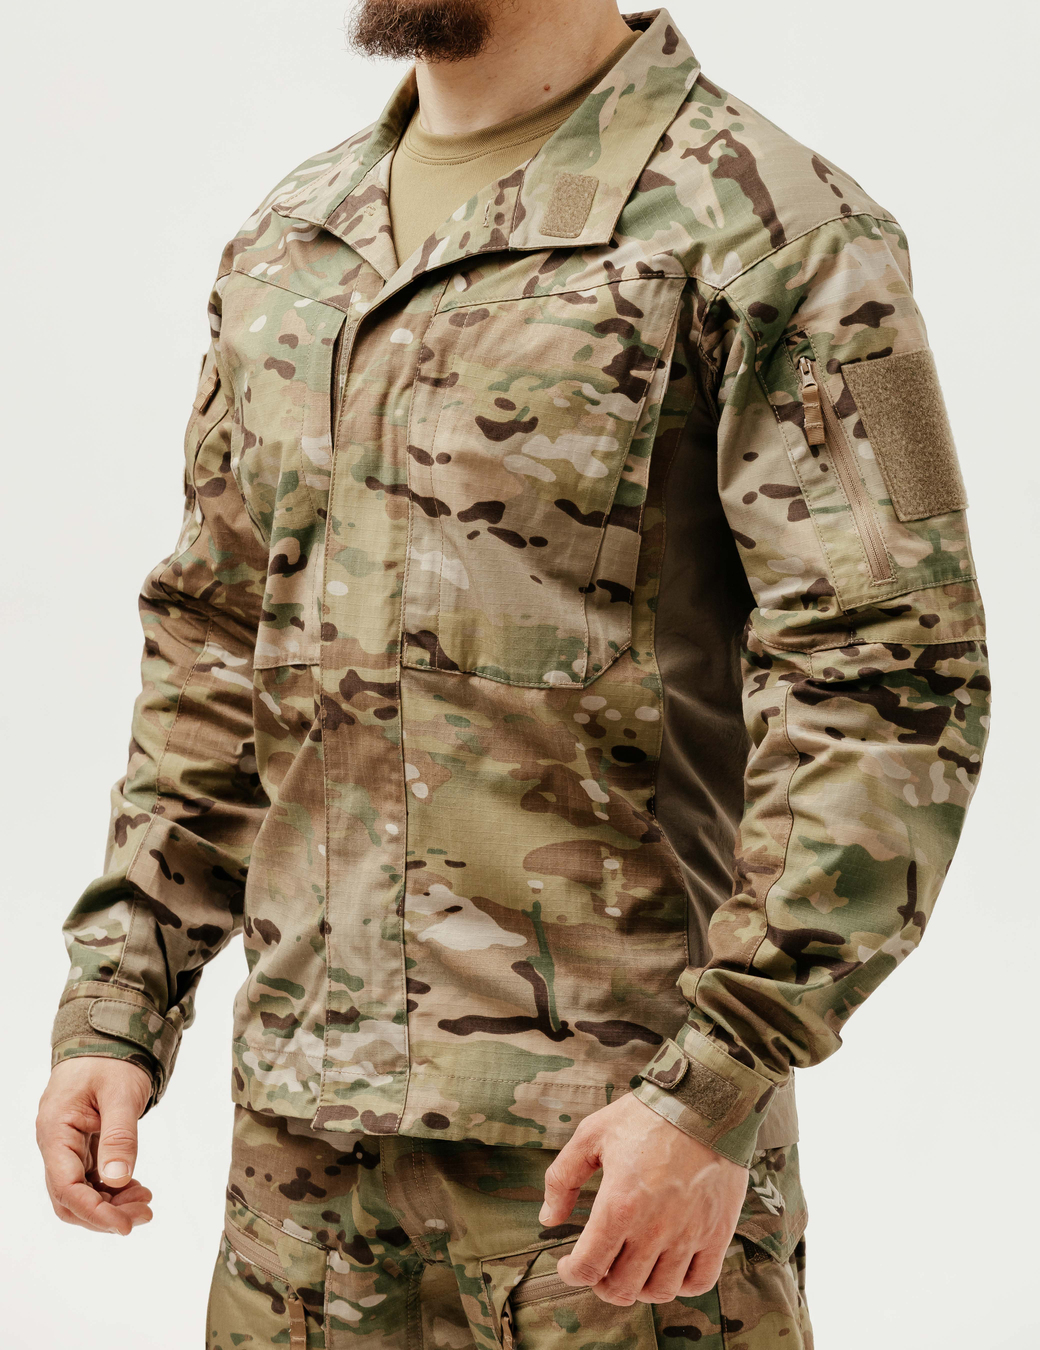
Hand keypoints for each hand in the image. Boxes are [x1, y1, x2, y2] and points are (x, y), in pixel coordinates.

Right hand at [36, 1057, 153, 1235]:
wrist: (106, 1036)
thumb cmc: (111, 1058)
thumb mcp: (121, 1093)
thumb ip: (120, 1135)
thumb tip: (117, 1178)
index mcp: (56, 1131)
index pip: (67, 1187)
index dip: (95, 1212)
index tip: (125, 1226)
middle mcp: (55, 1143)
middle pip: (70, 1197)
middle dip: (105, 1213)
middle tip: (143, 1214)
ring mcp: (67, 1145)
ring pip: (81, 1190)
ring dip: (111, 1203)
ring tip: (145, 1201)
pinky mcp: (81, 1144)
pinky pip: (91, 1177)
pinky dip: (112, 1187)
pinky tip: (136, 1187)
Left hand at [540, 1093, 746, 1304]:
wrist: (704, 1103)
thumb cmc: (646, 1116)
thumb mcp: (592, 1135)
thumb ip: (563, 1178)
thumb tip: (548, 1219)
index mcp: (618, 1205)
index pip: (588, 1267)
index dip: (571, 1274)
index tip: (569, 1265)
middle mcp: (653, 1229)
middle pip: (622, 1288)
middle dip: (602, 1283)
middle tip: (600, 1266)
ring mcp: (688, 1234)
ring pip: (660, 1291)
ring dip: (640, 1288)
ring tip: (633, 1268)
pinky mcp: (717, 1233)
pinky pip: (700, 1282)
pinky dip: (682, 1285)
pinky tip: (670, 1267)